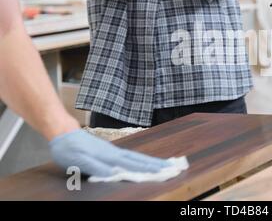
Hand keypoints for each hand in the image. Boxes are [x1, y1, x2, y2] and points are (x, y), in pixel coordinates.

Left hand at [49, 129, 170, 176]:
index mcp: (111, 157)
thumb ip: (97, 167)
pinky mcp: (110, 150)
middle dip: (157, 165)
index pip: (135, 166)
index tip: (166, 172)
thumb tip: (114, 173)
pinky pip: (130, 156)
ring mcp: (114, 151)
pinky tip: (143, 161)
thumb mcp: (79, 160)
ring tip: (165, 164)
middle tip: (174, 168)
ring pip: (137, 157)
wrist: (63, 131)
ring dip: (152, 162)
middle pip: (140, 160)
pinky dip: (141, 159)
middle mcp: (116, 153)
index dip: (150, 170)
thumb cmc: (69, 148)